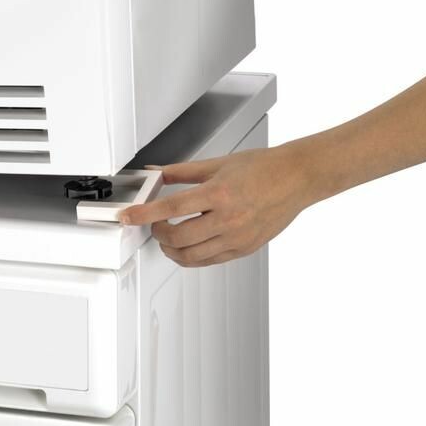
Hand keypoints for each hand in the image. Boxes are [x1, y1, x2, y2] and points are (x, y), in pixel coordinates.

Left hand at [120, 144, 314, 266]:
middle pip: (178, 238)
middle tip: (154, 224)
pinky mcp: (244, 249)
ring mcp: (237, 238)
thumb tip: (156, 173)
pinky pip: (209, 261)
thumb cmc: (263, 168)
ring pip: (191, 256)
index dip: (144, 214)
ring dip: (172, 249)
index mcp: (219, 194)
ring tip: (168, 237)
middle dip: (158, 234)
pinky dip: (193, 256)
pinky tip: (190, 244)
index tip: (129, 217)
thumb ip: (181, 172)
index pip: (170, 209)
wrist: (296, 179)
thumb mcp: (218, 164)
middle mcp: (228, 219)